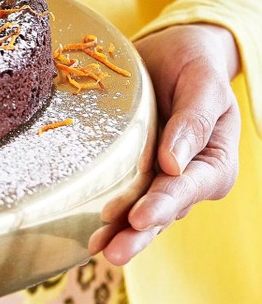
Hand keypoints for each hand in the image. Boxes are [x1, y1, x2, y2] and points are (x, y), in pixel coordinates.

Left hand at [92, 24, 240, 264]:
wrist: (175, 52)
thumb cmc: (194, 65)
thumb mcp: (203, 83)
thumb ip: (193, 121)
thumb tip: (173, 164)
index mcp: (214, 161)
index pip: (188, 187)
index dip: (164, 203)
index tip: (142, 216)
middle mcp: (189, 178)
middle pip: (163, 210)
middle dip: (139, 233)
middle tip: (114, 252)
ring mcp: (160, 178)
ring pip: (142, 212)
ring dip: (120, 232)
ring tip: (97, 249)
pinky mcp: (136, 172)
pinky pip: (123, 198)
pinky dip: (108, 217)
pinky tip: (89, 235)